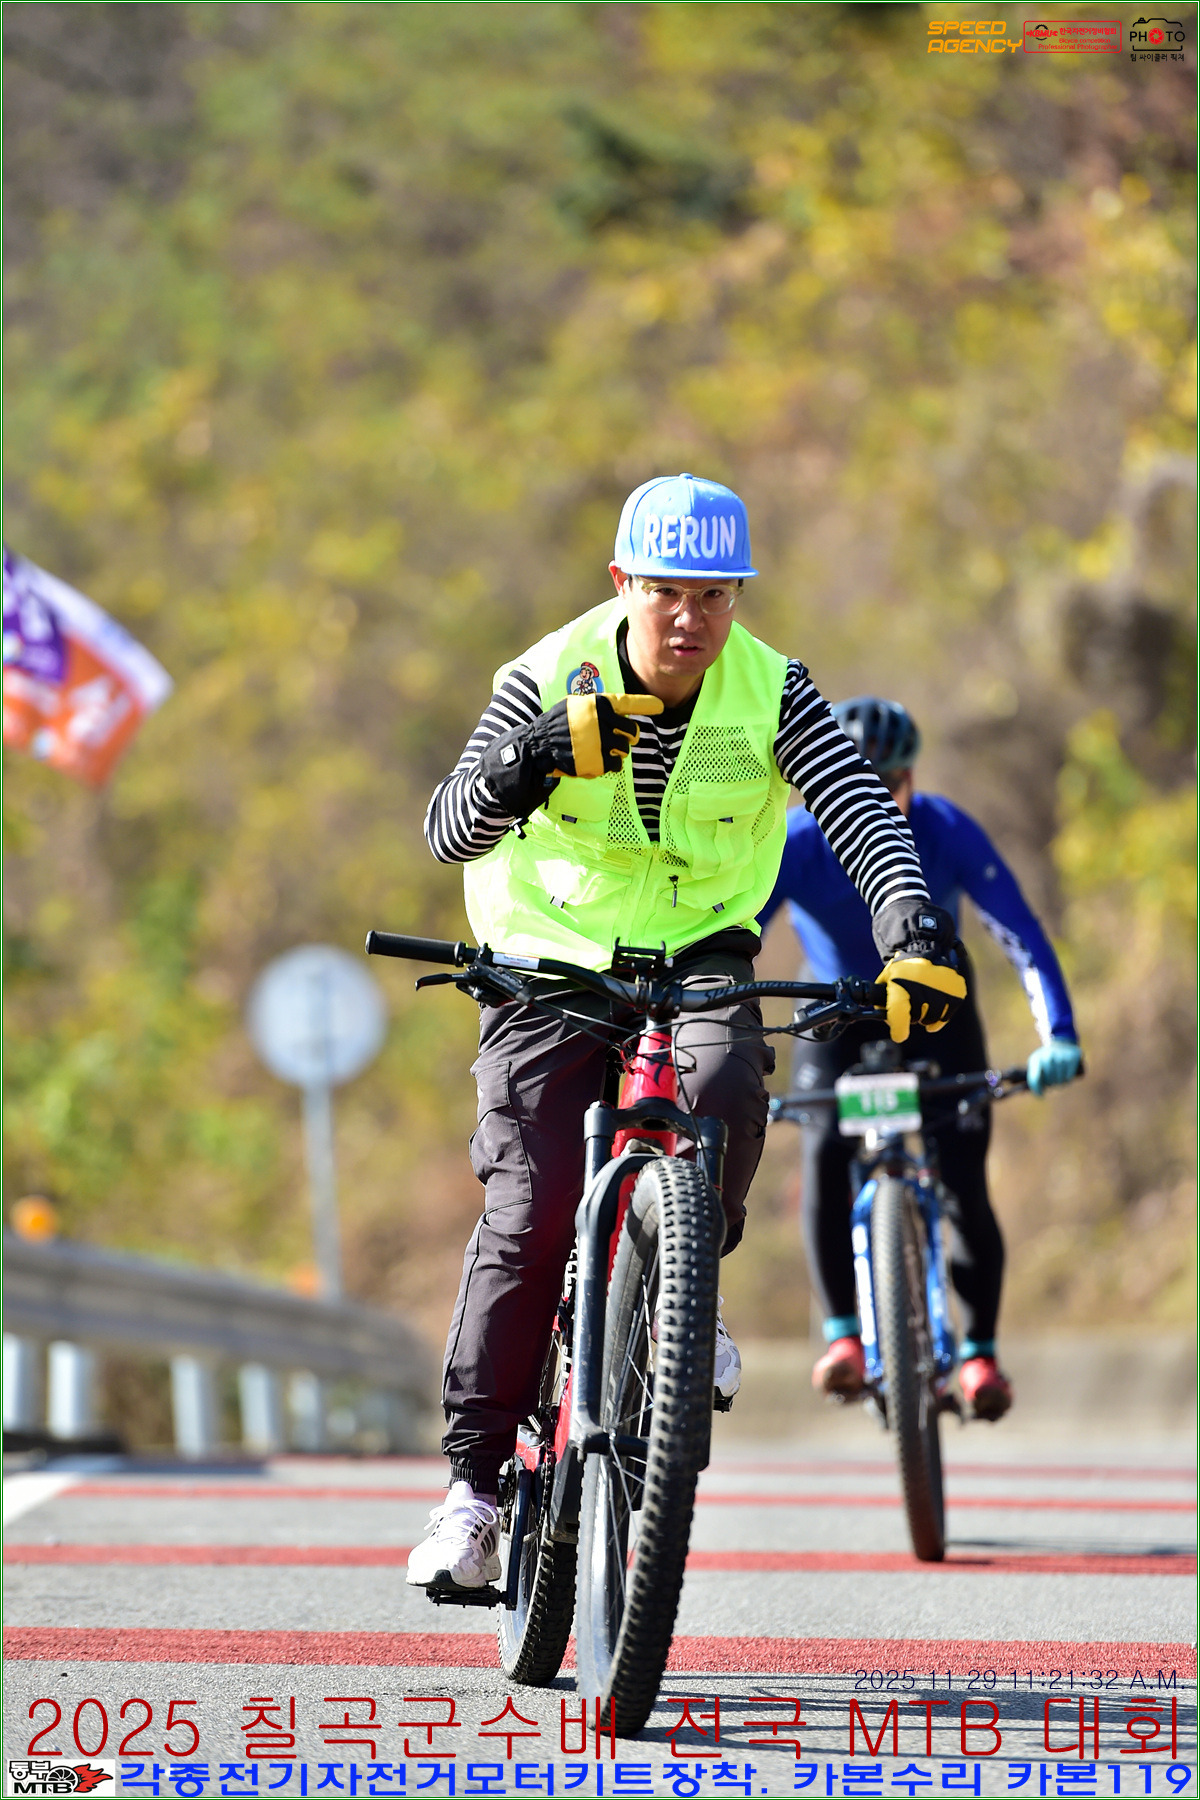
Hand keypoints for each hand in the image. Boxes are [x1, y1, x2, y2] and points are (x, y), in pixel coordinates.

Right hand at [538, 692, 661, 778]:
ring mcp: (602, 743)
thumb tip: (619, 711)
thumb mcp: (576, 705)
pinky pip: (616, 764)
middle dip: (628, 736)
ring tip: (601, 749)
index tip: (660, 706)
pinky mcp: (599, 762)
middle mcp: (604, 722)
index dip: (646, 704)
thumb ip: (598, 707)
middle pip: (632, 732)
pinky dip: (611, 764)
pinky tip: (598, 760)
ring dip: (617, 750)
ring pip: (625, 749)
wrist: (539, 744)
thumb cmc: (557, 723)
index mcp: (599, 705)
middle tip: (618, 739)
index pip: (628, 703)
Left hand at [870, 898, 965, 1042]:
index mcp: (901, 982)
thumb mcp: (886, 979)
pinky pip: (948, 1013)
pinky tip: (935, 1015)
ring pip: (933, 1017)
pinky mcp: (955, 989)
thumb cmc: (902, 966)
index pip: (899, 1011)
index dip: (898, 1027)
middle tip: (911, 1011)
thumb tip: (887, 1021)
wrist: (924, 943)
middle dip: (912, 1017)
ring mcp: (941, 986)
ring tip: (923, 1010)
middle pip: (917, 1017)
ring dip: (926, 1018)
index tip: (899, 1035)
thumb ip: (884, 1001)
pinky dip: (941, 1017)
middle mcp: (922, 984)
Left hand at [1026, 1038, 1081, 1093]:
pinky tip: (1066, 1072)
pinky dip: (1068, 1078)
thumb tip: (1039, 1095)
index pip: (1035, 1079)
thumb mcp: (1036, 1064)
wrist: (1061, 1043)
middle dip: (1051, 1083)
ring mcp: (1061, 1056)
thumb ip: (1034, 1079)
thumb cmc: (1047, 1059)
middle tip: (1053, 1078)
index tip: (1041, 1095)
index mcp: (1036, 1059)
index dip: (1037, 1089)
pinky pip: (1069, 1077)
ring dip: (1061, 1081)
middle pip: (1050, 1082)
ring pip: (1061, 1080)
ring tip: (1059, 1074)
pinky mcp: (1073, 1057)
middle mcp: (1048, 1056)